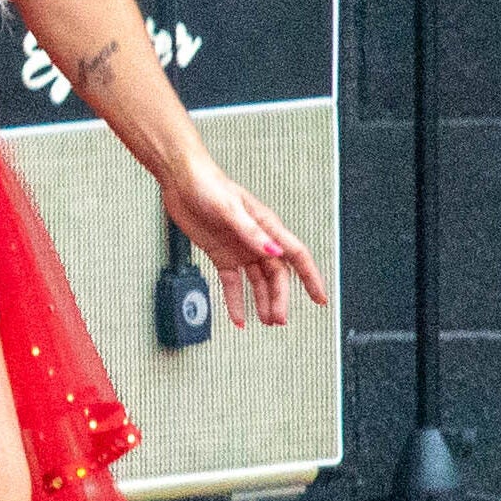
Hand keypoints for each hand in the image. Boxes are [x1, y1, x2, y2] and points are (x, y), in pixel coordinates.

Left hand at [160, 152, 328, 330]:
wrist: (181, 179)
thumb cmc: (208, 184)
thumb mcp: (230, 208)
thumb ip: (251, 232)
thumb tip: (273, 253)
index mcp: (266, 226)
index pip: (296, 255)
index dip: (310, 277)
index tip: (320, 298)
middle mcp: (257, 239)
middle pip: (277, 275)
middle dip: (280, 298)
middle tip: (279, 319)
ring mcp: (240, 248)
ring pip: (258, 281)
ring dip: (263, 301)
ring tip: (266, 321)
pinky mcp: (221, 254)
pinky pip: (233, 282)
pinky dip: (236, 301)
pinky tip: (238, 317)